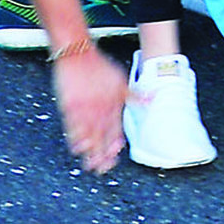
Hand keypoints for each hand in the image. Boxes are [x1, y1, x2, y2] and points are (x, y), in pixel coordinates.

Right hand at [53, 47, 129, 173]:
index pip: (116, 126)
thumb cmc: (99, 68)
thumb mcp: (122, 80)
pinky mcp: (69, 107)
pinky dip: (75, 139)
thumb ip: (136, 95)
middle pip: (103, 135)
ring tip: (92, 166)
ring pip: (88, 134)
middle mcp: (100, 107)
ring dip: (90, 151)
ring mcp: (84, 108)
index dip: (116, 142)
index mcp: (113, 102)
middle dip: (103, 153)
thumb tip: (153, 100)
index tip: (116, 154)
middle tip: (104, 168)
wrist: (78, 55)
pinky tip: (78, 149)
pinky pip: (72, 127)